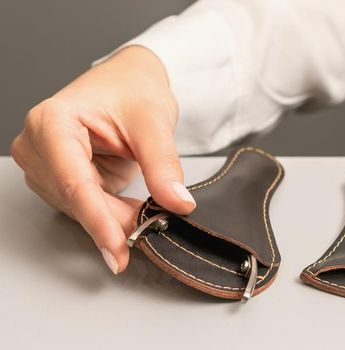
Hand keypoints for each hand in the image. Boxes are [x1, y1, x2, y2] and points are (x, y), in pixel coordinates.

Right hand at [10, 46, 194, 273]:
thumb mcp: (155, 122)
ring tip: (150, 215)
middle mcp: (36, 144)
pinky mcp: (57, 178)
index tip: (117, 249)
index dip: (97, 219)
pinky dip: (111, 215)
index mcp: (51, 122)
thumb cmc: (133, 90)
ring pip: (79, 209)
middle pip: (75, 199)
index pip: (73, 181)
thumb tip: (176, 203)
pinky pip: (85, 207)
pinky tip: (135, 212)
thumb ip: (163, 164)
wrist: (129, 81)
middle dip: (114, 222)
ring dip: (114, 219)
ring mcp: (43, 164)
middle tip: (153, 233)